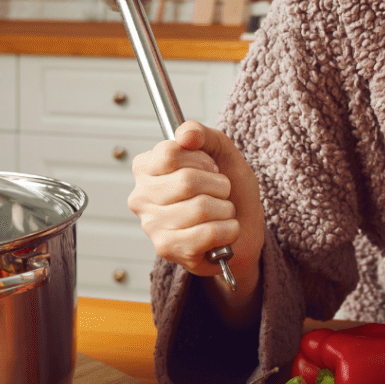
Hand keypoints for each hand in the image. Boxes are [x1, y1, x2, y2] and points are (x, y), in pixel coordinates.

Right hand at [128, 121, 264, 298]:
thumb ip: (202, 134)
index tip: (210, 167)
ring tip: (222, 212)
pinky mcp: (167, 249)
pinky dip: (228, 230)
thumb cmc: (230, 189)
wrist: (243, 226)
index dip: (202, 159)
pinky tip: (224, 230)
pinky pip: (207, 233)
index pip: (170, 153)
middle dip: (219, 185)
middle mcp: (140, 196)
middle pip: (187, 181)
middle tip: (220, 192)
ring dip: (226, 209)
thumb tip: (184, 134)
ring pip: (200, 208)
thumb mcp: (221, 152)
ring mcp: (151, 225)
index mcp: (146, 167)